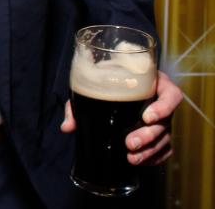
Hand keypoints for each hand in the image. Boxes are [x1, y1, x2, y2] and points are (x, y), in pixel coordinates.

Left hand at [61, 70, 181, 165]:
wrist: (112, 79)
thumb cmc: (107, 78)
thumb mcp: (96, 81)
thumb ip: (80, 101)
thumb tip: (67, 127)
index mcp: (154, 83)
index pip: (171, 95)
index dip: (164, 107)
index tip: (146, 117)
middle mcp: (162, 102)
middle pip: (166, 122)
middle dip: (149, 136)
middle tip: (130, 144)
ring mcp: (163, 119)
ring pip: (165, 138)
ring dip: (150, 151)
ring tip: (132, 158)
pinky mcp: (160, 133)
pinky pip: (165, 148)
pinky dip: (155, 157)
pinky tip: (142, 162)